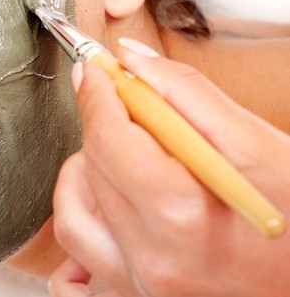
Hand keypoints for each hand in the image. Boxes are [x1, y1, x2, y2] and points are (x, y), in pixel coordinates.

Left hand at [48, 39, 289, 296]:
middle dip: (103, 128)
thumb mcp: (260, 145)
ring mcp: (143, 289)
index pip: (106, 134)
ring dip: (86, 176)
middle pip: (90, 168)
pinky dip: (84, 235)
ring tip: (128, 162)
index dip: (98, 92)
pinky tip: (107, 213)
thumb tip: (127, 58)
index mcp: (180, 212)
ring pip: (73, 216)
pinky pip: (76, 275)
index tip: (98, 69)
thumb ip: (186, 93)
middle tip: (135, 113)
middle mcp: (153, 258)